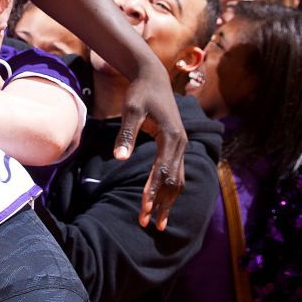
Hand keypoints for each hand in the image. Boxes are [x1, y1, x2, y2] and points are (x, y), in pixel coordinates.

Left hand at [118, 62, 187, 227]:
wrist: (153, 78)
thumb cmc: (140, 93)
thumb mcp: (130, 108)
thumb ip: (126, 132)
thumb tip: (119, 157)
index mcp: (172, 136)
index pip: (162, 171)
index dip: (153, 191)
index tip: (144, 209)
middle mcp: (181, 144)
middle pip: (174, 181)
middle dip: (162, 204)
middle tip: (150, 224)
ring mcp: (182, 145)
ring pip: (178, 179)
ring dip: (169, 201)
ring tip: (158, 222)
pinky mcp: (177, 145)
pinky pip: (177, 172)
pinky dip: (171, 190)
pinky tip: (163, 203)